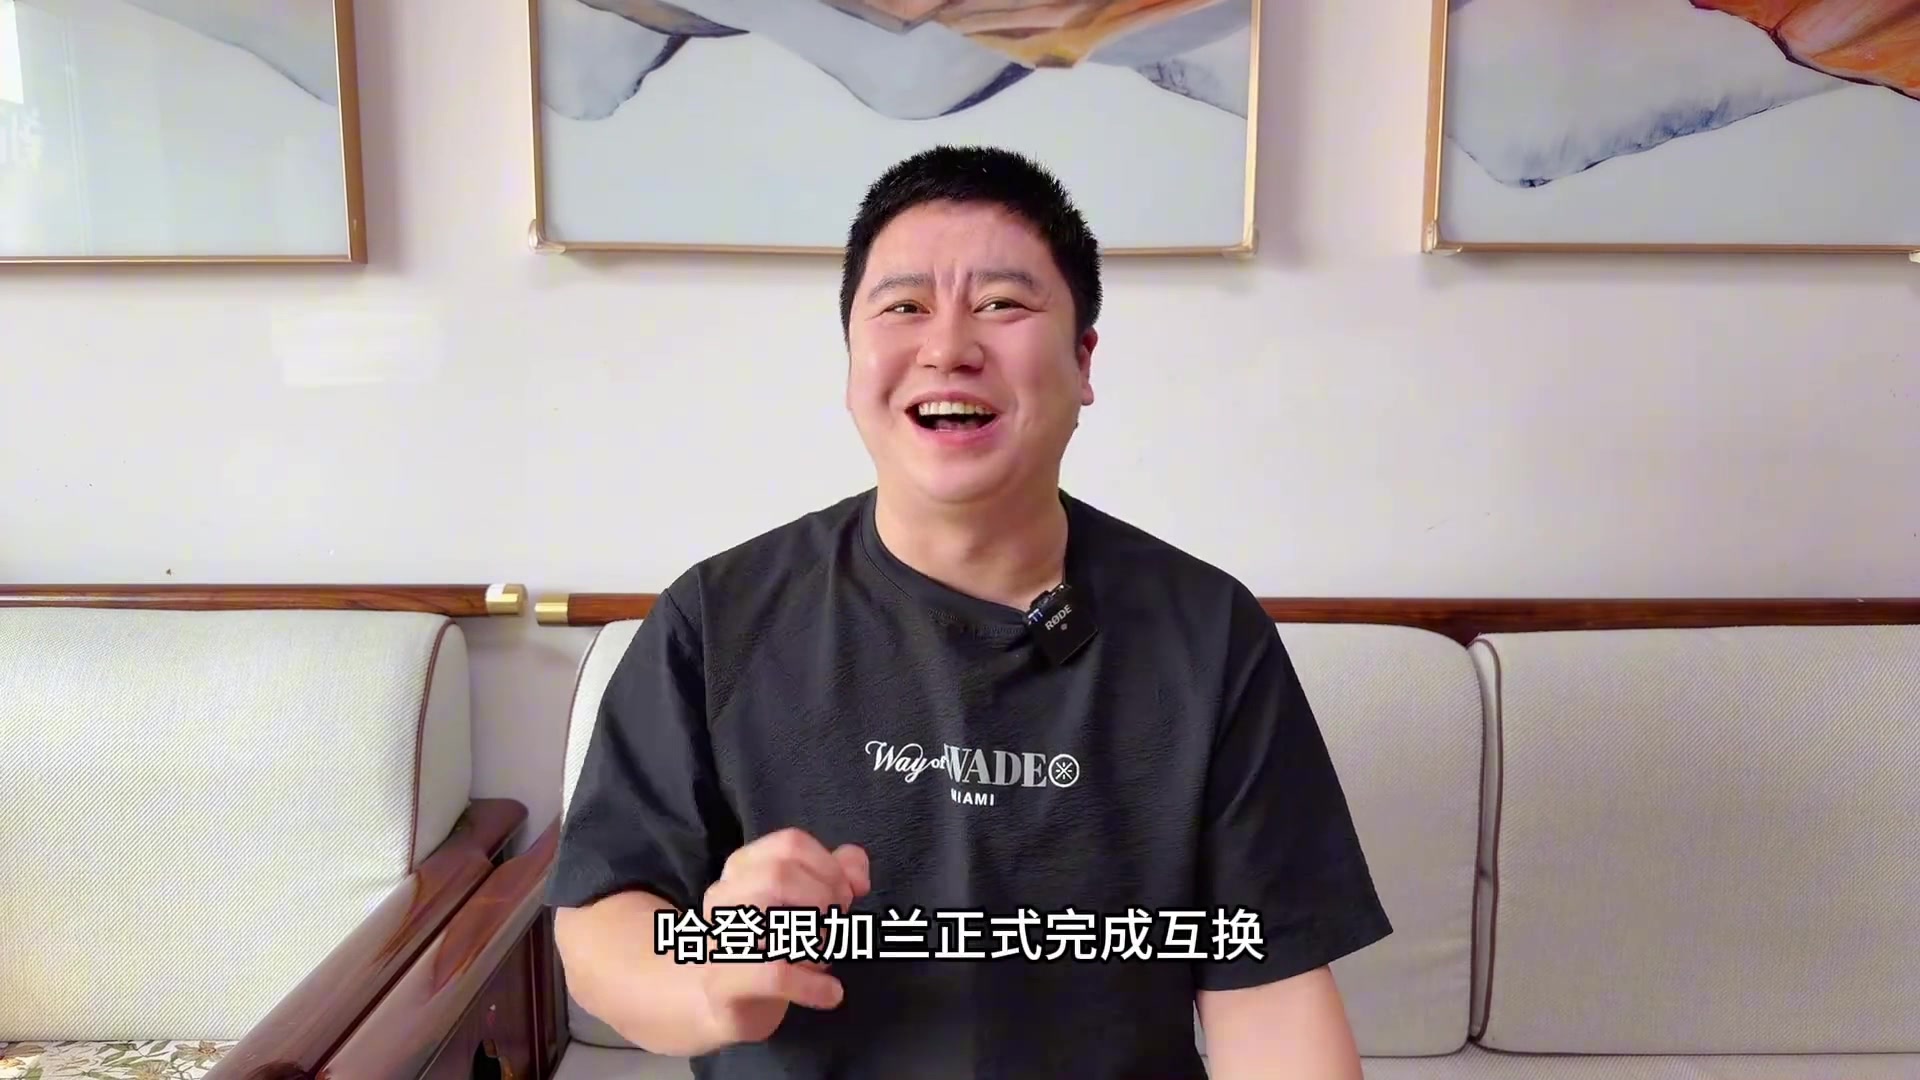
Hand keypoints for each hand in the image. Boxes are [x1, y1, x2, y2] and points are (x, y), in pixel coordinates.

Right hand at [696, 827, 870, 1045]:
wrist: (725, 1003)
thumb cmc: (771, 946)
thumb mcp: (806, 906)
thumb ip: (836, 876)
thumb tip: (857, 874)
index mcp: (744, 867)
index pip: (790, 843)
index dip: (829, 866)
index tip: (849, 895)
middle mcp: (724, 894)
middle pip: (779, 873)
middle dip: (823, 898)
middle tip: (837, 925)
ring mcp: (719, 937)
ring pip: (766, 913)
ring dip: (813, 936)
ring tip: (825, 956)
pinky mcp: (723, 982)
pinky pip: (773, 974)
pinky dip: (812, 984)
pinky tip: (832, 992)